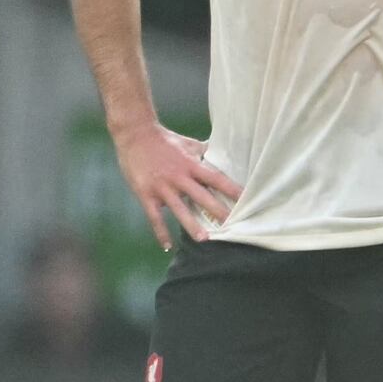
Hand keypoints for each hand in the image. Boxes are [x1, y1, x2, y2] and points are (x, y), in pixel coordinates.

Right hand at [112, 122, 236, 245]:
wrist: (135, 135)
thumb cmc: (166, 140)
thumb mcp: (190, 144)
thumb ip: (207, 153)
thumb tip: (228, 154)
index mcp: (192, 165)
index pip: (217, 179)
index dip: (232, 190)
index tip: (246, 199)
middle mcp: (179, 177)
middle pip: (202, 197)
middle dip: (217, 211)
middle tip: (232, 226)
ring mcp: (162, 187)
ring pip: (180, 210)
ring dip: (192, 225)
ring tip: (204, 239)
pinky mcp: (145, 194)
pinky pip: (154, 217)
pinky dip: (160, 232)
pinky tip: (167, 246)